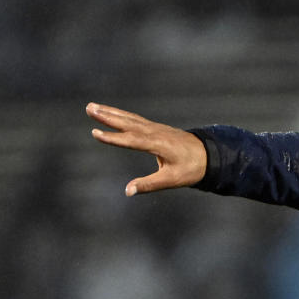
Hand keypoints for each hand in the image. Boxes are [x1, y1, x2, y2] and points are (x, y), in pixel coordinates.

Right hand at [86, 102, 206, 195]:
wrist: (209, 155)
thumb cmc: (191, 168)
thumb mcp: (171, 180)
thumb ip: (148, 185)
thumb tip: (128, 191)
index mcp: (158, 144)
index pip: (131, 140)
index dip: (113, 138)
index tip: (95, 133)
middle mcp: (155, 133)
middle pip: (128, 123)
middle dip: (107, 116)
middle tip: (89, 108)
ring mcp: (156, 128)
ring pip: (130, 119)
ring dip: (111, 112)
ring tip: (92, 106)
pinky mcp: (156, 128)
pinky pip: (135, 120)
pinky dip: (121, 115)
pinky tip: (112, 112)